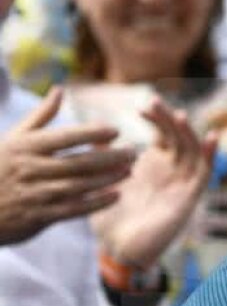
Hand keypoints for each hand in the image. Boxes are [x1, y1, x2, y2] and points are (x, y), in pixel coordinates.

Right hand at [0, 87, 133, 245]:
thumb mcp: (14, 138)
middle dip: (109, 157)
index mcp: (26, 147)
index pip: (64, 137)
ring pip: (79, 186)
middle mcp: (31, 169)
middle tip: (134, 152)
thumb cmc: (0, 165)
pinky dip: (95, 203)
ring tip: (130, 171)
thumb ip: (41, 116)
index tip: (116, 131)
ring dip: (107, 179)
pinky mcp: (39, 216)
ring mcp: (35, 193)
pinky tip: (116, 196)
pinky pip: (73, 209)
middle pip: (78, 163)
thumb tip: (60, 90)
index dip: (91, 134)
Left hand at [90, 98, 216, 267]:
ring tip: (180, 116)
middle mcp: (170, 171)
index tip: (141, 107)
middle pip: (178, 137)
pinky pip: (205, 174)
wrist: (118, 249)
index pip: (163, 134)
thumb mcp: (102, 181)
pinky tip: (211, 138)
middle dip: (169, 119)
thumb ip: (103, 159)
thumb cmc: (109, 218)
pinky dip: (210, 156)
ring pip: (192, 151)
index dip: (156, 118)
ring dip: (189, 133)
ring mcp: (181, 183)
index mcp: (152, 165)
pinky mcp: (189, 198)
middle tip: (155, 103)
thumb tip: (96, 136)